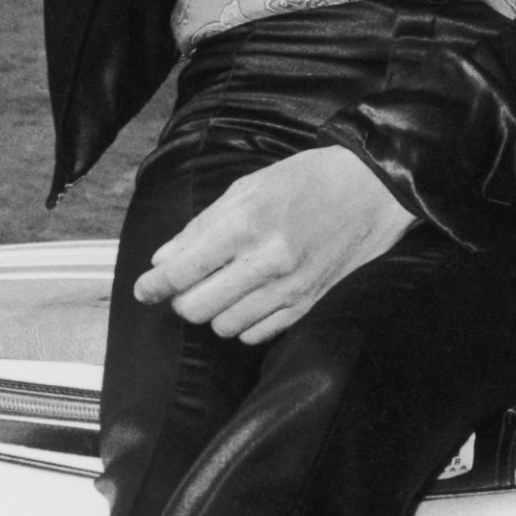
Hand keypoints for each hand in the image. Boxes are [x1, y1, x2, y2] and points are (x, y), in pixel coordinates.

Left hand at [133, 145, 415, 343]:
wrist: (371, 192)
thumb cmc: (307, 181)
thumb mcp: (248, 188)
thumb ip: (202, 226)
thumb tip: (165, 260)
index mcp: (246, 225)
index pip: (182, 271)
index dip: (153, 287)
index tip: (143, 291)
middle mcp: (266, 262)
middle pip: (196, 308)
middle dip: (182, 299)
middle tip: (186, 284)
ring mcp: (289, 289)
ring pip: (223, 326)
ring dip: (212, 312)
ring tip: (221, 289)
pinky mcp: (307, 305)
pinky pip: (256, 334)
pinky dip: (242, 323)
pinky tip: (247, 301)